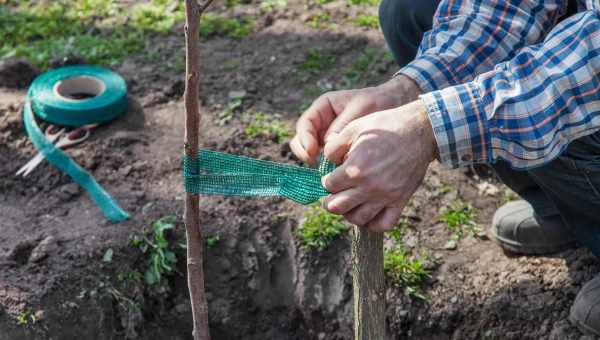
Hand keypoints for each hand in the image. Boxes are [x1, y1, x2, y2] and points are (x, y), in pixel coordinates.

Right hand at [290, 75, 420, 164]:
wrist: (396, 106)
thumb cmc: (378, 102)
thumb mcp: (360, 109)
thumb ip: (342, 127)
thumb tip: (327, 150)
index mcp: (323, 108)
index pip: (304, 124)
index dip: (304, 139)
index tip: (312, 151)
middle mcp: (322, 124)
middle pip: (302, 140)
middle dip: (305, 153)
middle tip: (315, 164)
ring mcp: (328, 138)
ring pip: (312, 153)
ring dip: (316, 163)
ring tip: (327, 171)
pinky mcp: (339, 151)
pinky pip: (327, 161)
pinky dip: (329, 168)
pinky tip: (337, 174)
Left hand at [321, 100, 436, 231]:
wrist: (419, 130)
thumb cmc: (386, 127)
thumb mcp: (354, 128)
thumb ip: (334, 147)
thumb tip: (327, 162)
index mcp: (355, 169)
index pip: (328, 186)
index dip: (325, 181)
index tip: (330, 177)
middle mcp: (369, 186)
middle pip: (337, 207)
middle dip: (329, 201)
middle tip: (332, 195)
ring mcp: (386, 196)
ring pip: (358, 219)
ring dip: (348, 213)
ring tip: (349, 203)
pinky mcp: (400, 200)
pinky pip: (384, 224)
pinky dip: (373, 224)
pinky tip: (368, 214)